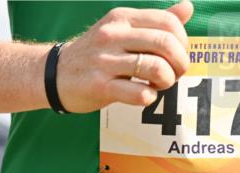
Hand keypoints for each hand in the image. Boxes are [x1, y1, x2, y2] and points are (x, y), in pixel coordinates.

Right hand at [57, 1, 193, 111]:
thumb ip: (153, 22)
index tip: (178, 55)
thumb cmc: (93, 55)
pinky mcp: (98, 86)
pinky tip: (144, 96)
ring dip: (166, 80)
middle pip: (165, 44)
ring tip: (160, 85)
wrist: (52, 75)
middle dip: (179, 62)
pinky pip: (138, 92)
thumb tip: (187, 7)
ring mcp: (104, 61)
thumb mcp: (119, 31)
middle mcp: (112, 36)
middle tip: (176, 73)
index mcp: (121, 19)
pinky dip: (149, 97)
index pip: (167, 22)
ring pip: (155, 68)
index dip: (183, 41)